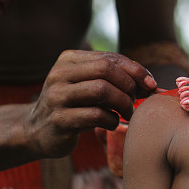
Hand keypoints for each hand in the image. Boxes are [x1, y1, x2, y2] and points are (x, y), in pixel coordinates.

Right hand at [24, 50, 156, 157]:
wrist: (37, 131)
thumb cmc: (74, 105)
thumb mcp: (88, 84)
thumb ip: (114, 77)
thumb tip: (151, 83)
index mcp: (68, 59)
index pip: (110, 57)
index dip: (135, 70)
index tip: (151, 84)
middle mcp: (59, 74)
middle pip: (106, 70)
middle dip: (129, 85)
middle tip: (136, 100)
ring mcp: (56, 97)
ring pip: (101, 90)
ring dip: (123, 103)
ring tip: (127, 112)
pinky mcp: (58, 120)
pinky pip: (95, 115)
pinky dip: (112, 120)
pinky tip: (113, 124)